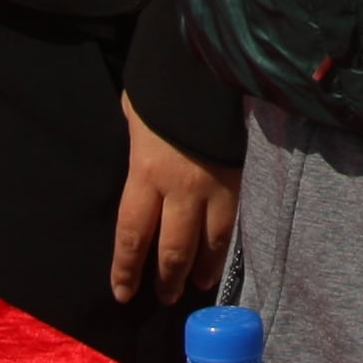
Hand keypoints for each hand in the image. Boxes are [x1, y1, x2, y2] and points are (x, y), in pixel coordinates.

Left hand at [109, 99, 235, 305]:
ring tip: (196, 286)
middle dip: (166, 279)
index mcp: (145, 174)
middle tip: (164, 298)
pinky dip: (225, 248)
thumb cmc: (164, 86)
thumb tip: (140, 157)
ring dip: (201, 271)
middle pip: (172, 250)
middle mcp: (178, 190)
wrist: (209, 65)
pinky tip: (222, 260)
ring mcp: (213, 188)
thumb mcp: (137, 114)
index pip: (132, 236)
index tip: (123, 294)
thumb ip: (137, 142)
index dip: (126, 269)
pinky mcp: (239, 181)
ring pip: (208, 244)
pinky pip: (232, 225)